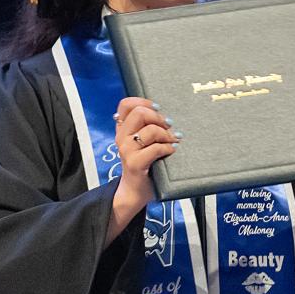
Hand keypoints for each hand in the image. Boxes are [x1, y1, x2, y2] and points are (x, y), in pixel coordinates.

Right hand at [112, 97, 178, 214]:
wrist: (135, 191)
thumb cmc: (144, 164)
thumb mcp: (142, 142)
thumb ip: (147, 126)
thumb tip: (168, 113)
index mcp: (122, 129)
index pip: (126, 104)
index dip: (144, 102)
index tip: (158, 109)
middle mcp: (121, 137)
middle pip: (139, 113)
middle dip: (158, 117)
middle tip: (169, 126)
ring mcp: (126, 150)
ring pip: (150, 130)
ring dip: (166, 135)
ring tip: (172, 141)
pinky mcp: (135, 163)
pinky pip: (155, 148)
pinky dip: (168, 148)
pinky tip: (172, 151)